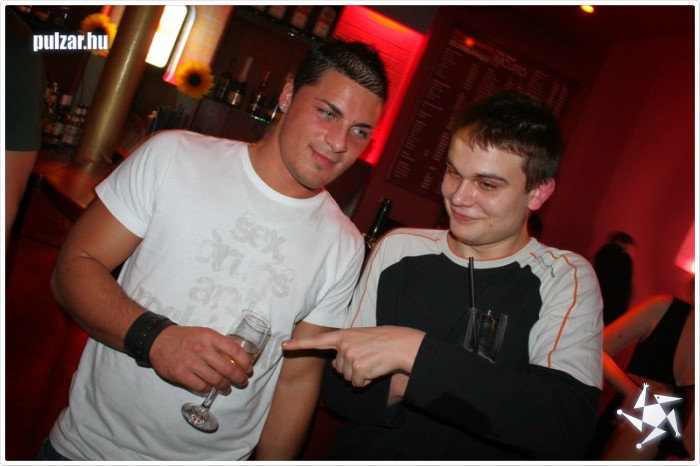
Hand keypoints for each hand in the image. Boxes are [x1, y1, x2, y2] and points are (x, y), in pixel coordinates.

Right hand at [149, 325, 253, 392]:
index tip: (249, 369)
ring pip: (215, 380)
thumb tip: (237, 357)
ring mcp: (190, 362)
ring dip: (225, 386)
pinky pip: (200, 386)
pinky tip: (210, 387)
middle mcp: (201, 349)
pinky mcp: (180, 374)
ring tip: (227, 387)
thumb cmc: (185, 337)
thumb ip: (219, 344)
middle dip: (239, 378)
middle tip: (242, 382)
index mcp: (210, 337)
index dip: (245, 362)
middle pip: (227, 368)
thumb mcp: (204, 333)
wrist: (158, 340)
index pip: (234, 350)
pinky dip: (208, 389)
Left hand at [282, 326, 424, 387]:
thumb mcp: (361, 339)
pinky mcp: (357, 368)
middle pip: (339, 369)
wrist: (401, 344)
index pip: (317, 341)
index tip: (283, 345)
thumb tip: (336, 367)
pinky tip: (376, 369)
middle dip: (353, 369)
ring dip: (361, 375)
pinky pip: (357, 383)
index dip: (299, 345)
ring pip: (348, 378)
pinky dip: (367, 380)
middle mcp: (343, 345)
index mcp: (343, 336)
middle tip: (368, 358)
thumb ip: (345, 349)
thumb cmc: (384, 341)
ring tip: (374, 361)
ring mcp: (349, 356)